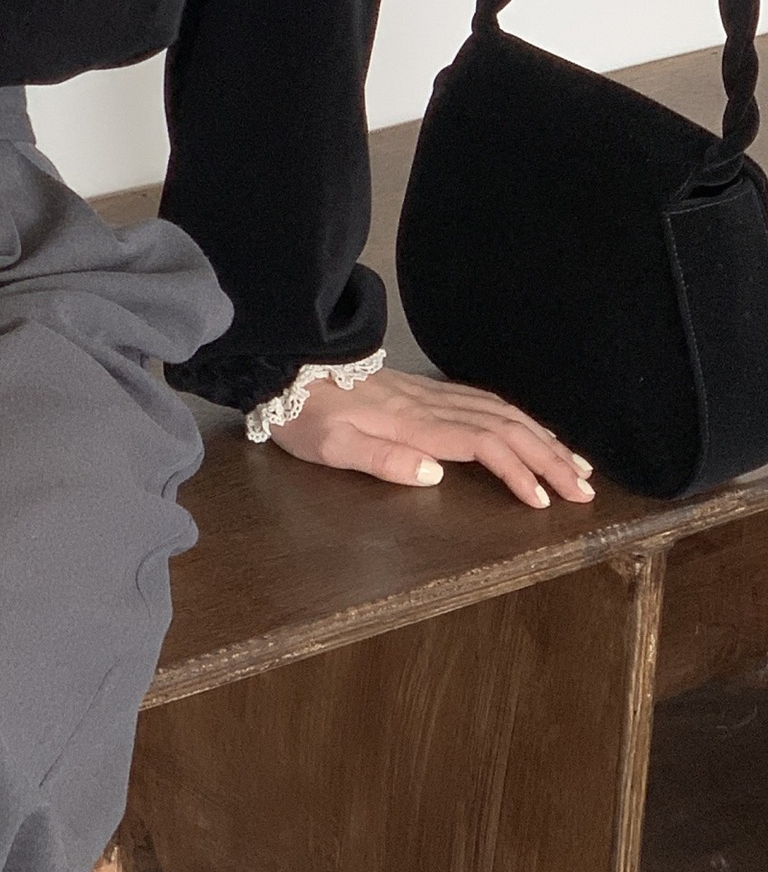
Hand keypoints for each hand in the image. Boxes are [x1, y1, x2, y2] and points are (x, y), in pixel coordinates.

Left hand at [265, 365, 595, 508]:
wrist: (285, 369)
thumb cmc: (304, 417)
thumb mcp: (331, 447)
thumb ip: (381, 459)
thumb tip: (436, 474)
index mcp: (414, 423)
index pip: (484, 444)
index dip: (519, 471)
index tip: (545, 502)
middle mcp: (429, 405)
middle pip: (505, 427)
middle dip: (550, 457)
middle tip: (585, 490)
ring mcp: (427, 395)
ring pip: (500, 410)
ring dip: (541, 437)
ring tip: (575, 463)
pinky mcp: (420, 391)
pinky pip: (482, 400)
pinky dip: (516, 417)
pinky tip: (528, 429)